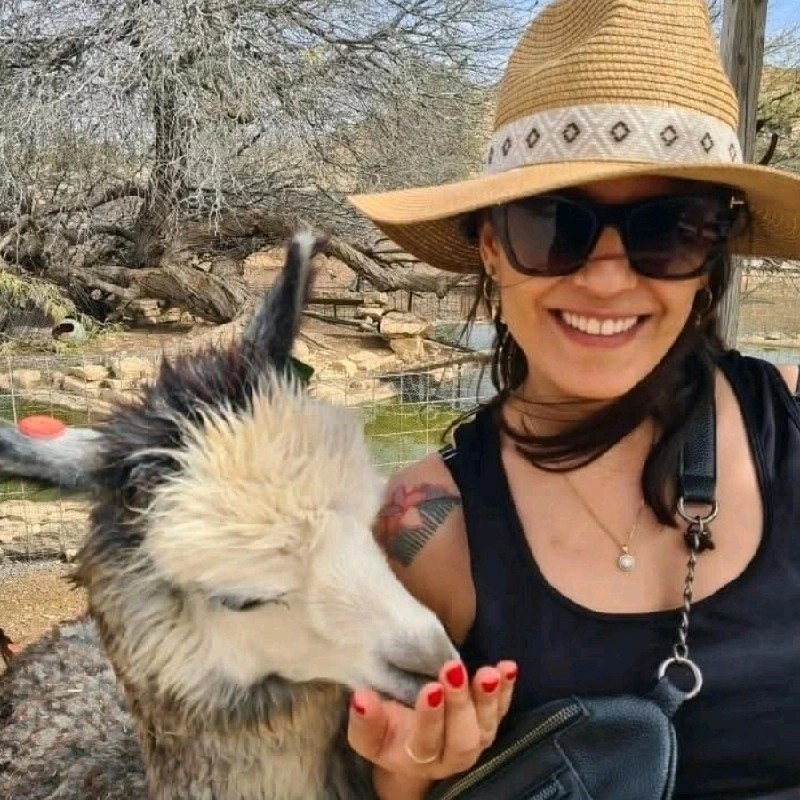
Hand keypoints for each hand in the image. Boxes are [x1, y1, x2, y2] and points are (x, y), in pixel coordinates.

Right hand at [347, 659, 516, 784]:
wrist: (409, 740)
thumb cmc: (385, 729)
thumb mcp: (368, 730)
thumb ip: (365, 719)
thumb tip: (361, 698)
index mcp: (414, 758)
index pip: (425, 743)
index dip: (430, 718)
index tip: (430, 688)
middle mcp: (449, 756)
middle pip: (461, 739)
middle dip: (459, 704)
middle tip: (453, 669)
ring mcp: (472, 740)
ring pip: (485, 727)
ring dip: (488, 698)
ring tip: (489, 673)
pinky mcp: (487, 723)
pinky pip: (501, 710)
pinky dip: (507, 689)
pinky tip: (508, 667)